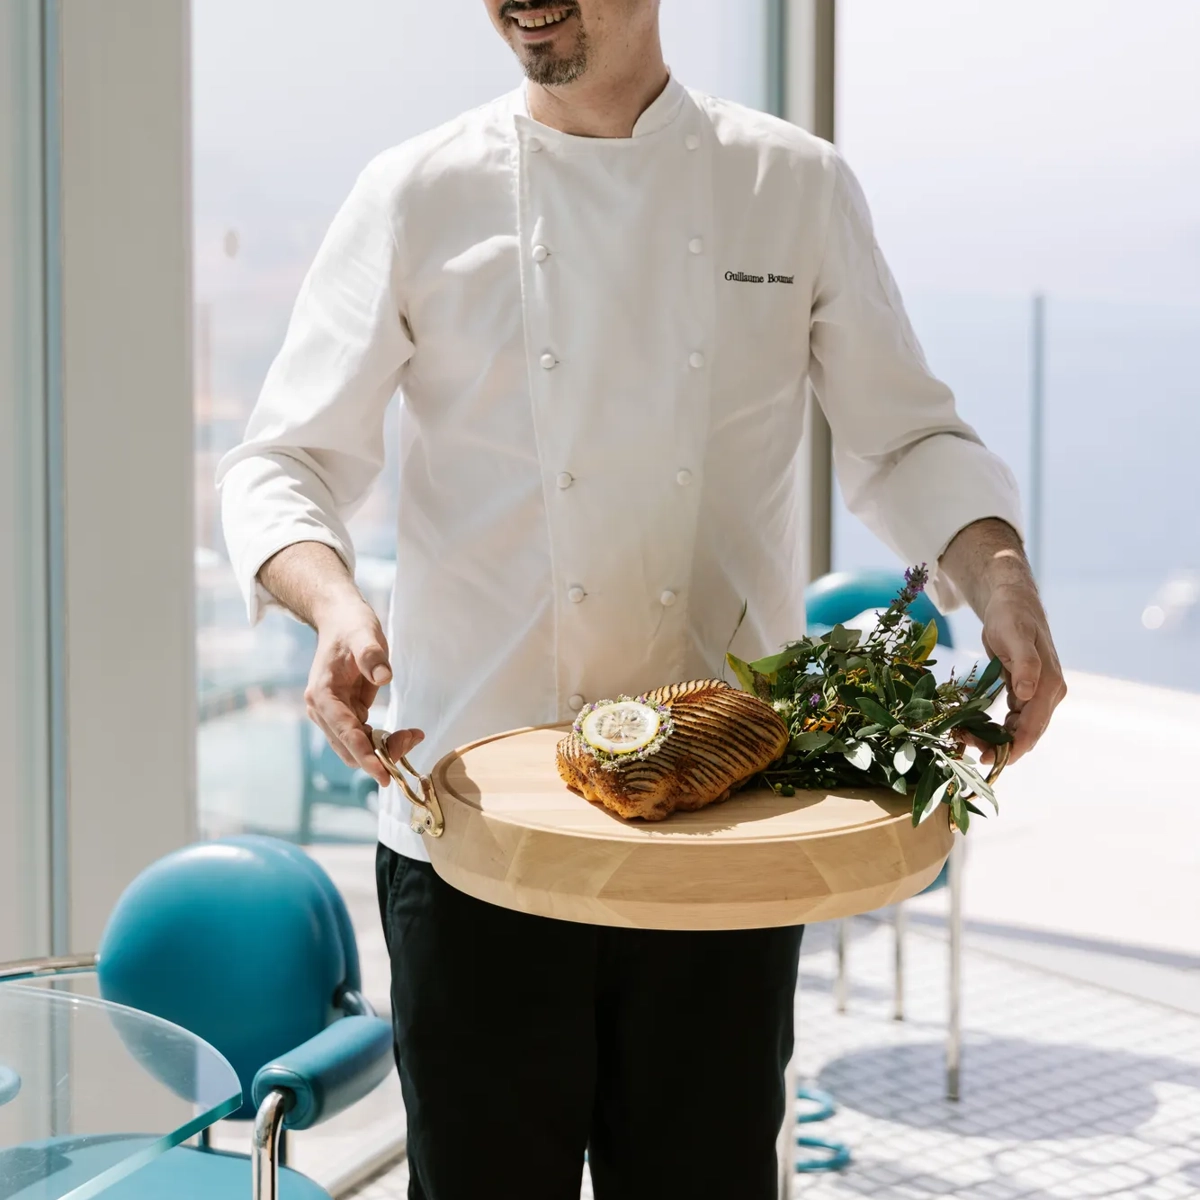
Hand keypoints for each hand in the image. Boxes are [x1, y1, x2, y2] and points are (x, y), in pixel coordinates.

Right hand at [304, 601, 424, 788]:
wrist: (340, 620)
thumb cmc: (351, 627)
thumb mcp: (364, 635)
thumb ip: (372, 656)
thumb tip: (383, 677)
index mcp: (322, 695)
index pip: (344, 732)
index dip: (364, 755)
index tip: (383, 774)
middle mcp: (323, 710)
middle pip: (349, 747)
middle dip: (379, 754)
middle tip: (412, 741)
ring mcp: (333, 714)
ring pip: (357, 747)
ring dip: (384, 749)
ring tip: (413, 735)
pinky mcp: (346, 714)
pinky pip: (364, 737)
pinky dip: (384, 741)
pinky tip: (406, 734)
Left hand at [978, 583, 1066, 764]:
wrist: (1012, 603)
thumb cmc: (1013, 616)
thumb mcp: (1015, 636)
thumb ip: (1025, 665)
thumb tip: (1028, 694)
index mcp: (1049, 685)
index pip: (1034, 727)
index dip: (1013, 748)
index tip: (989, 761)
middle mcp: (1047, 693)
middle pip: (1026, 733)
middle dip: (999, 747)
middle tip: (966, 748)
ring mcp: (1037, 694)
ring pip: (1018, 728)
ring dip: (994, 739)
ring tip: (964, 738)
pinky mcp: (1024, 692)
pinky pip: (1011, 718)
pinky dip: (994, 726)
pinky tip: (973, 729)